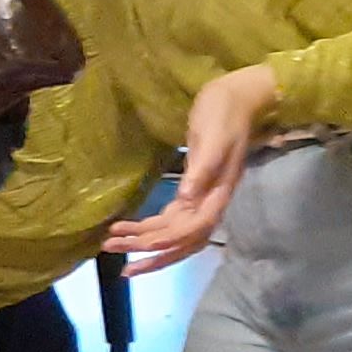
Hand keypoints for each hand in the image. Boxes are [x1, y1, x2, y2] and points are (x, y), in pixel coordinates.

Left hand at [104, 62, 278, 274]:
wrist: (240, 96)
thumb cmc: (225, 113)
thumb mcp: (213, 137)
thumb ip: (203, 168)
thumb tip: (187, 198)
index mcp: (219, 192)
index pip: (192, 229)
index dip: (166, 242)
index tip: (137, 248)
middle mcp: (212, 201)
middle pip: (182, 240)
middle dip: (149, 252)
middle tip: (113, 255)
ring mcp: (204, 196)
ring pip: (175, 232)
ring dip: (144, 242)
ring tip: (111, 243)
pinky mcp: (195, 188)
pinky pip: (172, 217)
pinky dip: (150, 226)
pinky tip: (128, 227)